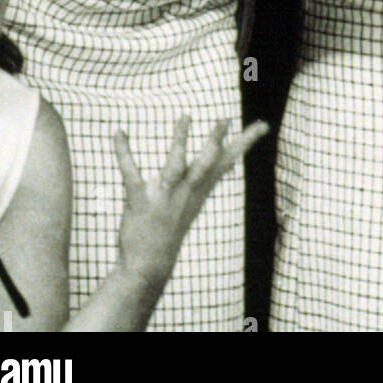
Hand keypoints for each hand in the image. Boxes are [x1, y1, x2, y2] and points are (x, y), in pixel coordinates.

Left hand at [113, 116, 267, 289]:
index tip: (263, 125)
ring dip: (180, 141)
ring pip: (176, 166)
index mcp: (200, 189)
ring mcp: (164, 196)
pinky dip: (123, 152)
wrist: (149, 266)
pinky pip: (131, 173)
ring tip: (186, 116)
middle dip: (215, 141)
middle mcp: (187, 192)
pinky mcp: (139, 201)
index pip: (227, 161)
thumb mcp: (193, 200)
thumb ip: (205, 175)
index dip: (245, 142)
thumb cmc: (171, 226)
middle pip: (206, 163)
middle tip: (224, 118)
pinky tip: (119, 133)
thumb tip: (219, 150)